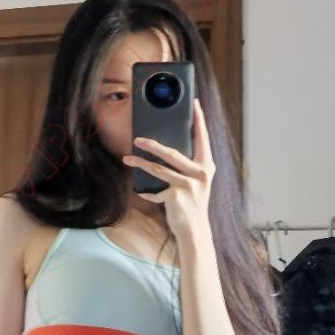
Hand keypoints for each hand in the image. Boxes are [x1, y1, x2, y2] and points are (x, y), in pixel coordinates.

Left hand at [122, 97, 215, 237]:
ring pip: (158, 169)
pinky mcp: (176, 196)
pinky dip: (147, 192)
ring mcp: (188, 185)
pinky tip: (141, 192)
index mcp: (206, 166)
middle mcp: (200, 173)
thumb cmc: (193, 204)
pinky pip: (155, 190)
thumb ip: (188, 166)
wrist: (195, 230)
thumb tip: (167, 149)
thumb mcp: (196, 182)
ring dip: (140, 163)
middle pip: (172, 153)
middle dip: (153, 144)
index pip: (202, 138)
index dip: (199, 120)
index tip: (194, 104)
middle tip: (137, 138)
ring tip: (127, 158)